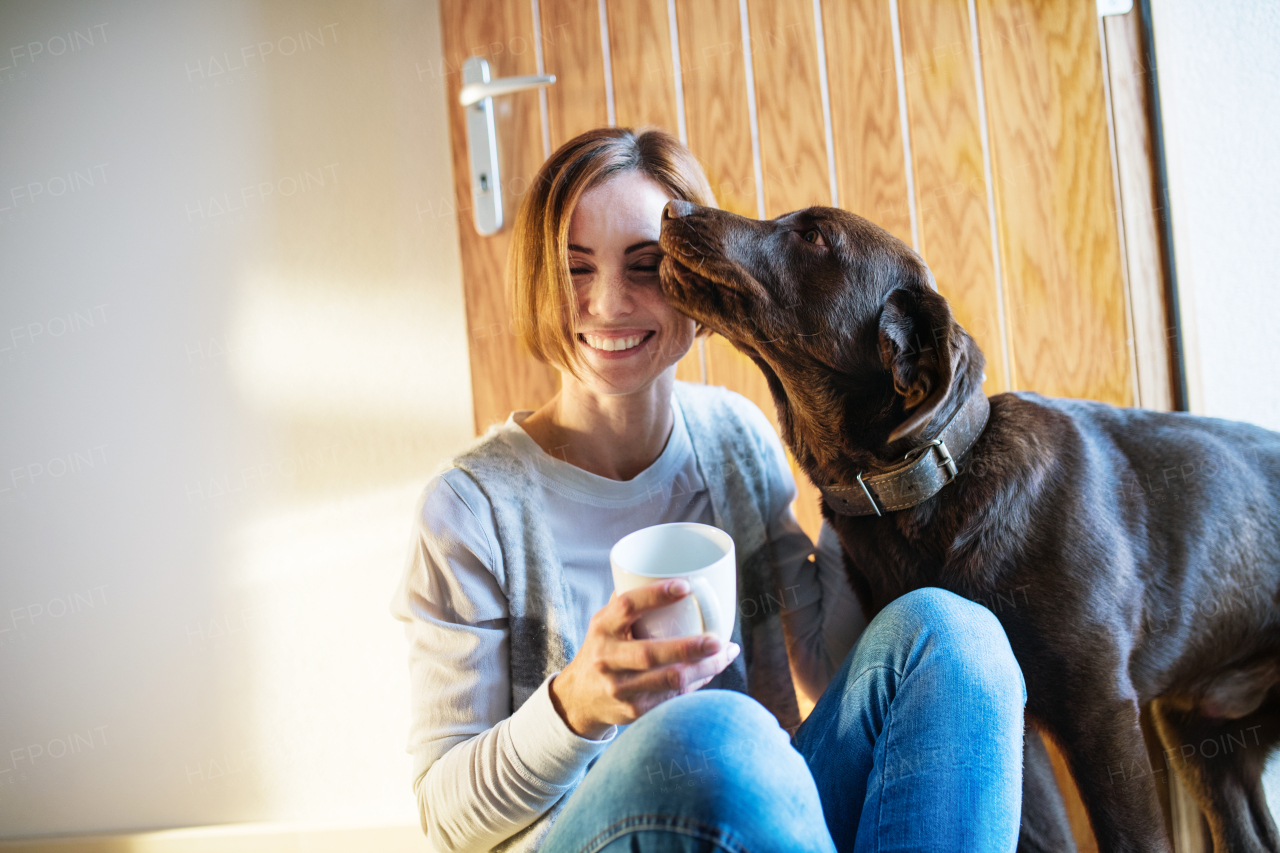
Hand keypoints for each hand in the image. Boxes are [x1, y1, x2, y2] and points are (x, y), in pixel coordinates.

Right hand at [548, 579, 740, 738]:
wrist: (580, 698)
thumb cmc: (604, 649)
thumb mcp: (606, 623)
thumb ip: (630, 602)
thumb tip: (669, 572)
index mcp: (602, 627)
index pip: (627, 606)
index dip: (656, 595)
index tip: (686, 586)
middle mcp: (607, 658)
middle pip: (651, 653)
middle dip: (689, 647)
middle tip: (718, 639)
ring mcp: (619, 688)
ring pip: (669, 680)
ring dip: (704, 668)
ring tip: (726, 653)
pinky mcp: (634, 711)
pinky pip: (673, 697)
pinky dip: (697, 682)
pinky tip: (712, 670)